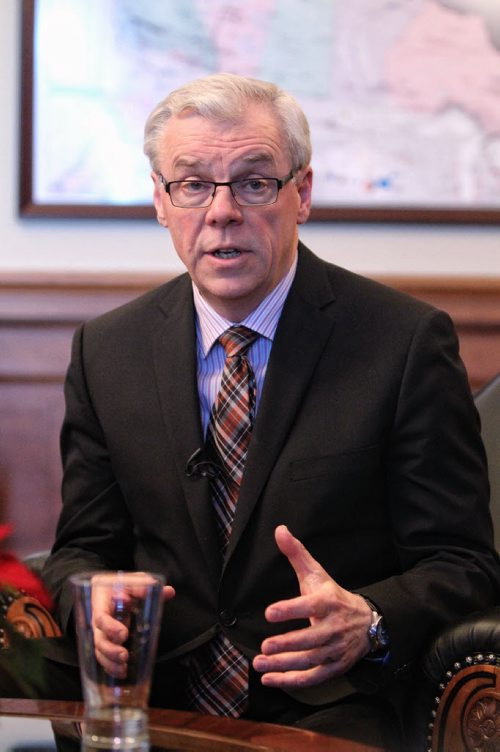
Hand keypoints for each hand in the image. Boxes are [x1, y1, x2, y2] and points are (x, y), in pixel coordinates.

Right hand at [91, 573, 174, 678]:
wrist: (112, 588)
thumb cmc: (123, 584)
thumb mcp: (133, 580)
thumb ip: (147, 586)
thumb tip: (168, 592)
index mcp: (101, 601)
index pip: (100, 616)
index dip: (110, 627)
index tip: (123, 634)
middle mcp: (97, 618)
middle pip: (98, 638)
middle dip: (110, 650)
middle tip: (124, 656)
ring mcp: (100, 631)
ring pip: (99, 650)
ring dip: (110, 662)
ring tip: (123, 669)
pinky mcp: (105, 640)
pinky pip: (103, 657)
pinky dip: (110, 667)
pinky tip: (121, 673)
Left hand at [252, 525, 371, 689]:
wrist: (367, 622)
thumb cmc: (333, 596)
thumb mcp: (317, 573)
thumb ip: (296, 554)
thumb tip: (279, 529)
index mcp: (328, 602)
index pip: (310, 606)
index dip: (290, 609)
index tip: (269, 612)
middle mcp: (334, 628)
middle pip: (310, 639)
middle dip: (287, 644)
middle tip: (264, 647)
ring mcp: (335, 649)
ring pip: (310, 660)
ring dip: (284, 665)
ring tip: (259, 663)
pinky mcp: (335, 666)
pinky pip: (313, 677)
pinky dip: (292, 681)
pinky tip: (270, 679)